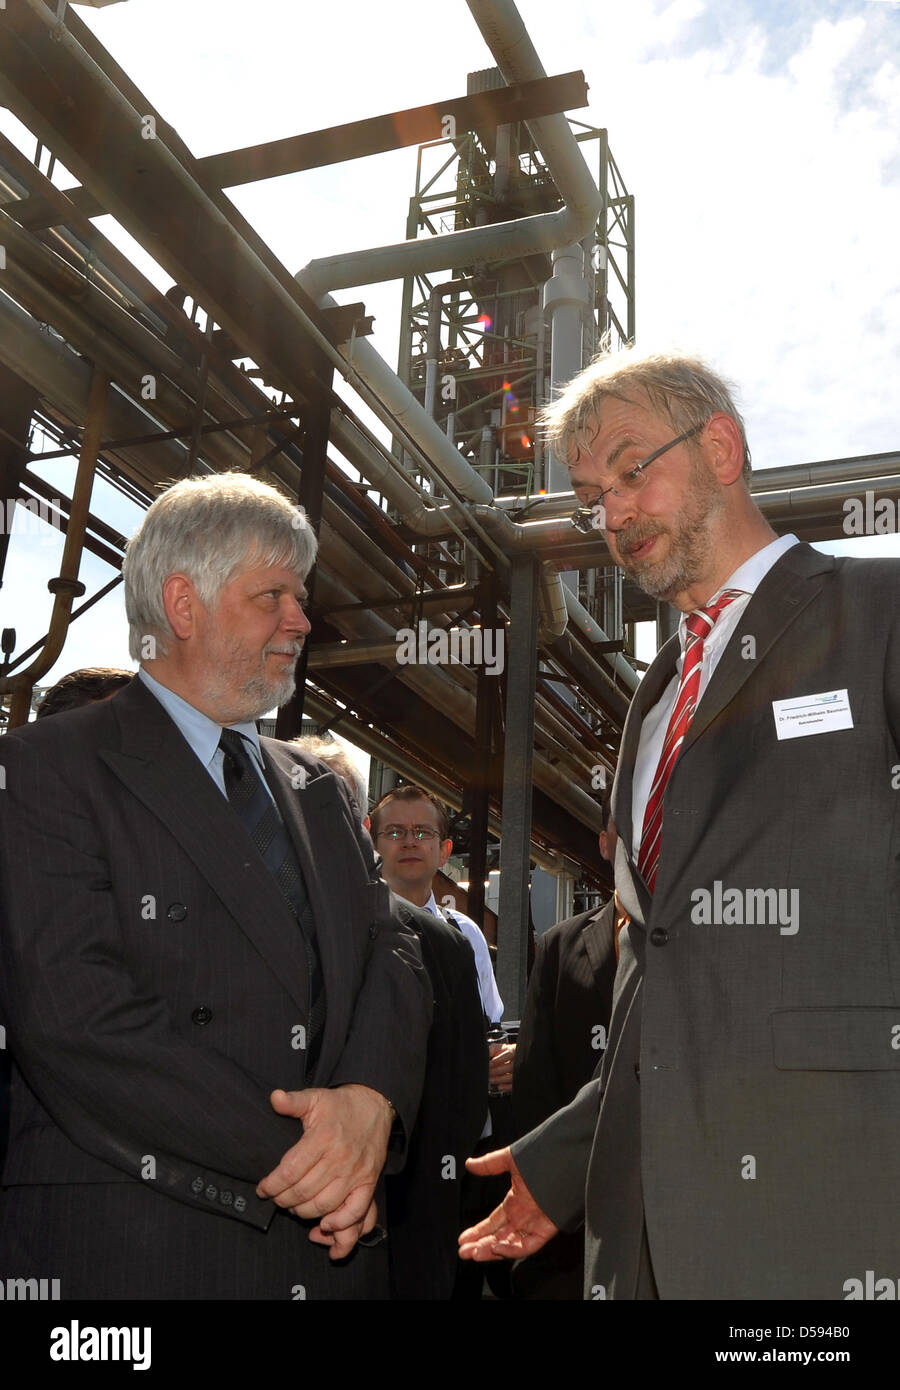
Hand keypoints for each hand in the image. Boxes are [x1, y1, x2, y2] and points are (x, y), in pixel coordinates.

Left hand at [256, 1085, 393, 1258]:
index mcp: (322, 1137)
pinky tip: (325, 1224)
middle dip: (283, 1200)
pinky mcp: (368, 1182)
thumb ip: (292, 1101)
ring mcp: (355, 1173)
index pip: (290, 1171)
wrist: (374, 1106)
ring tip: (293, 1207)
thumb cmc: (340, 1105)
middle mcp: (339, 1158)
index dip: (272, 1185)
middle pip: (303, 1191)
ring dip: (303, 1212)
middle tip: (276, 1199)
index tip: (262, 1189)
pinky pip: (356, 1211)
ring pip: (323, 1205)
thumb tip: (274, 1097)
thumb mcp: (314, 1097)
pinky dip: (340, 1223)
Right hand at [458, 1147, 557, 1260]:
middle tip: (463, 1252)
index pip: (493, 1223)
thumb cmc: (542, 1158)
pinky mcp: (545, 1230)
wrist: (567, 1160)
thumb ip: (489, 1164)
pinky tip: (497, 1247)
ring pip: (510, 1244)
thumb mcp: (510, 1160)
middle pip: (498, 1236)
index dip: (478, 1231)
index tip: (462, 1239)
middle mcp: (523, 1216)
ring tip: (473, 1253)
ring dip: (491, 1250)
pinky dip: (512, 1249)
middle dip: (480, 1245)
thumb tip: (469, 1164)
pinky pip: (528, 1245)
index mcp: (515, 1202)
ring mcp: (533, 1224)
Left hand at [488, 1041, 515, 1093]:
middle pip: (510, 1066)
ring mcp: (519, 1071)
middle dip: (497, 1070)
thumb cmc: (506, 1054)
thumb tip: (488, 1052)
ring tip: (491, 1080)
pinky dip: (507, 1087)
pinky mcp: (518, 1080)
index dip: (499, 1059)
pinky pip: (514, 1085)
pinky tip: (500, 1086)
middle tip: (488, 1072)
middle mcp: (518, 1061)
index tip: (490, 1063)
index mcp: (514, 1051)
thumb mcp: (501, 1048)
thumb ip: (493, 1049)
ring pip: (512, 1076)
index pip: (508, 1054)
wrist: (515, 1060)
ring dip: (500, 1079)